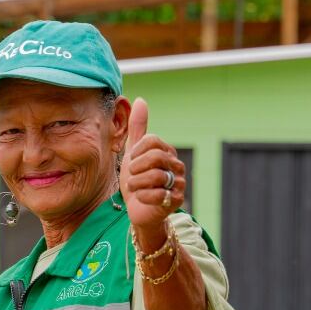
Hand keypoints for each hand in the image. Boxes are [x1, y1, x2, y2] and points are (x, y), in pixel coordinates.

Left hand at [118, 97, 183, 241]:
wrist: (139, 210)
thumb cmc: (137, 180)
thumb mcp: (134, 153)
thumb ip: (138, 128)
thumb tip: (141, 100)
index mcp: (167, 152)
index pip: (152, 140)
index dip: (137, 151)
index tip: (131, 161)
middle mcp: (177, 165)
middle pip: (155, 157)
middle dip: (136, 168)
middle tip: (132, 176)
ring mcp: (179, 183)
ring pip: (155, 176)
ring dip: (137, 183)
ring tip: (134, 188)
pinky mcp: (176, 201)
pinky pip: (157, 195)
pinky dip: (143, 196)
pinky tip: (141, 198)